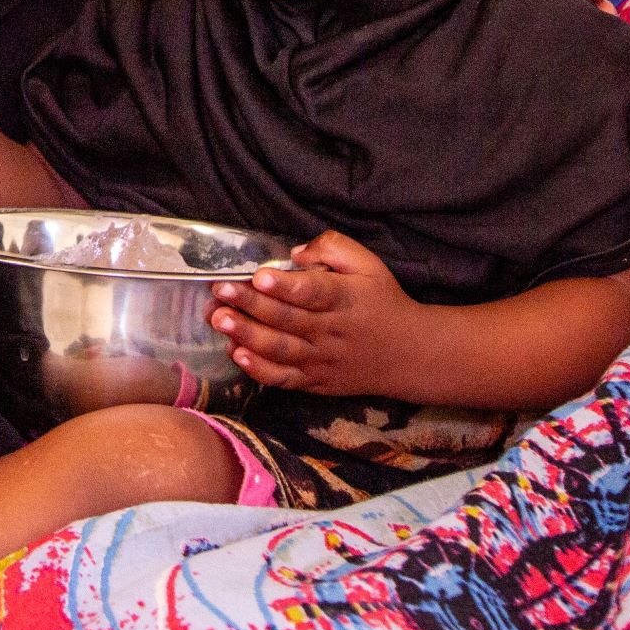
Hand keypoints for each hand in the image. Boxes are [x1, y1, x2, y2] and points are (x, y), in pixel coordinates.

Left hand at [210, 230, 422, 393]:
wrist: (409, 354)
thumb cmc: (383, 301)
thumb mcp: (369, 264)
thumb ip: (333, 248)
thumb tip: (295, 253)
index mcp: (345, 299)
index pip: (312, 292)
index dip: (285, 285)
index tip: (259, 275)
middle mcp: (331, 332)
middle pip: (287, 319)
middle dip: (251, 305)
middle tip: (221, 291)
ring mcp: (322, 360)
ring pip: (280, 350)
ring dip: (247, 335)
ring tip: (219, 319)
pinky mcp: (315, 381)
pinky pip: (284, 378)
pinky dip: (259, 369)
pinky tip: (237, 354)